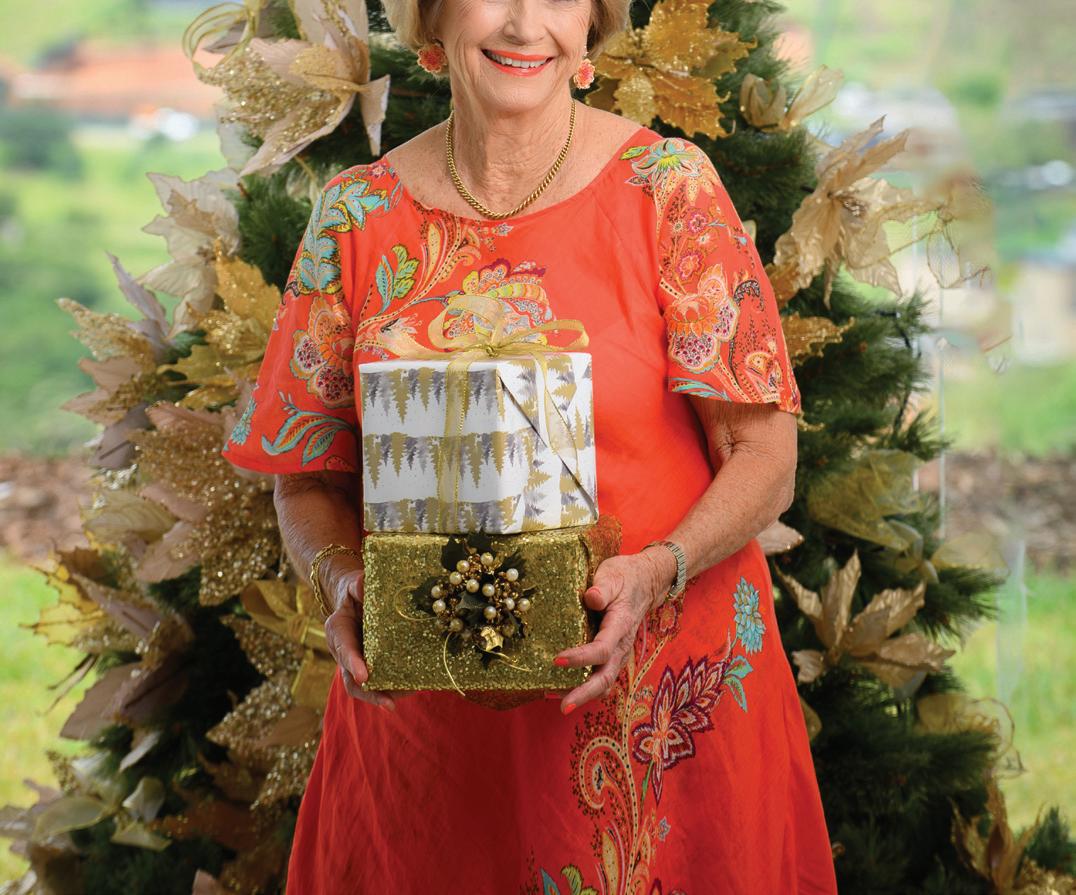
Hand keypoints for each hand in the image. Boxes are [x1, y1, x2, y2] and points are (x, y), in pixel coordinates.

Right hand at [321, 557, 416, 711]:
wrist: (357, 600)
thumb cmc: (357, 591)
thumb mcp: (355, 584)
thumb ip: (358, 584)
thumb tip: (363, 583)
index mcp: (338, 629)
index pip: (343, 648)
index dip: (352, 662)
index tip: (363, 675)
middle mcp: (343, 651)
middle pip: (351, 679)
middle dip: (369, 692)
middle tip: (388, 703)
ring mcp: (356, 663)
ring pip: (364, 687)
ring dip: (383, 695)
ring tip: (405, 698)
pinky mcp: (370, 667)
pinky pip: (378, 682)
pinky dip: (393, 689)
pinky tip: (412, 688)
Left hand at [550, 547, 671, 714]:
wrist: (646, 582)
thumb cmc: (626, 577)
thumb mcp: (613, 575)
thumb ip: (603, 587)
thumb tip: (591, 597)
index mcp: (620, 625)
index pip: (601, 648)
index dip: (580, 657)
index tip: (557, 659)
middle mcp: (621, 645)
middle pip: (605, 677)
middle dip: (583, 693)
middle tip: (562, 706)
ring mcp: (618, 653)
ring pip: (604, 682)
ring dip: (582, 694)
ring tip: (554, 699)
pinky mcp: (612, 655)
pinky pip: (600, 676)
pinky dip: (583, 686)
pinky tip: (560, 687)